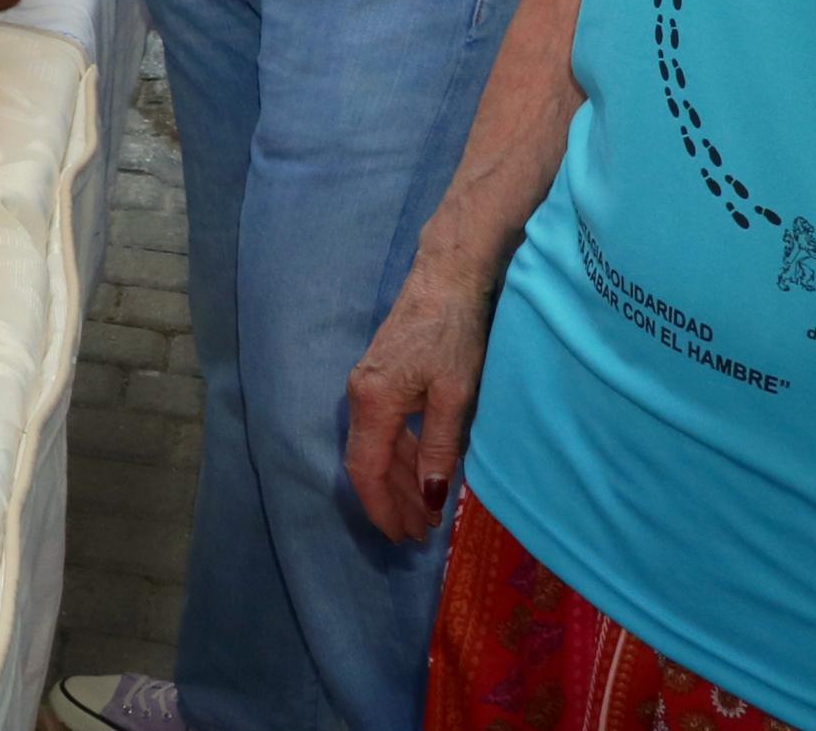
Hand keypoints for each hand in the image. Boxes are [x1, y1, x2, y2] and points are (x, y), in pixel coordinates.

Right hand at [344, 249, 499, 543]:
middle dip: (392, 502)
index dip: (381, 508)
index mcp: (373, 403)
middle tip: (421, 536)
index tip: (403, 538)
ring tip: (424, 514)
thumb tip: (428, 498)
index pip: (366, 470)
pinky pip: (385, 431)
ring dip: (398, 483)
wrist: (446, 277)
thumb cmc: (453, 333)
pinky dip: (401, 458)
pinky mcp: (382, 378)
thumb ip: (439, 447)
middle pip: (368, 463)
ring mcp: (367, 386)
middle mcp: (361, 397)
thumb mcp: (454, 395)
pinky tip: (420, 472)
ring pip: (377, 448)